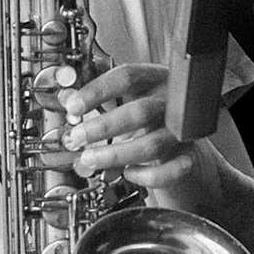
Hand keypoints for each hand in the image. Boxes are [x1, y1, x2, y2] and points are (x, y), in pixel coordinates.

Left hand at [61, 63, 213, 194]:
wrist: (180, 134)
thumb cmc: (146, 113)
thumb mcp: (124, 97)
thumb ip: (97, 98)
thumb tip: (65, 98)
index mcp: (154, 79)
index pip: (127, 77)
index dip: (97, 91)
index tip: (74, 107)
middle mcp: (171, 103)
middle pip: (140, 112)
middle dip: (103, 127)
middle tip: (77, 137)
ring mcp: (181, 131)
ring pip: (152, 145)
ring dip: (116, 155)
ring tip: (90, 159)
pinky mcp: (188, 156)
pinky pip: (170, 171)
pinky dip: (146, 176)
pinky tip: (128, 173)